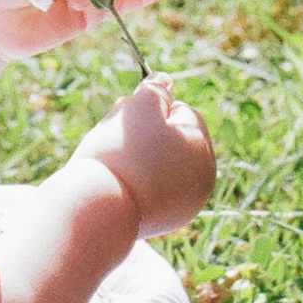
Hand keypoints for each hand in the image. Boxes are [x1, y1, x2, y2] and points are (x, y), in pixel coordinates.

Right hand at [73, 74, 215, 236]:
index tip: (128, 119)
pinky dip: (136, 182)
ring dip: (140, 157)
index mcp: (203, 150)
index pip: (183, 113)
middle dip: (146, 133)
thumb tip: (166, 79)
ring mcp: (184, 206)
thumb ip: (155, 89)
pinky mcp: (163, 222)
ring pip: (161, 165)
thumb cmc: (122, 153)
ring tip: (114, 161)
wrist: (100, 209)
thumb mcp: (139, 108)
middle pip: (173, 140)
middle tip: (117, 138)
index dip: (153, 109)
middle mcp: (202, 181)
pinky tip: (118, 184)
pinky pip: (151, 190)